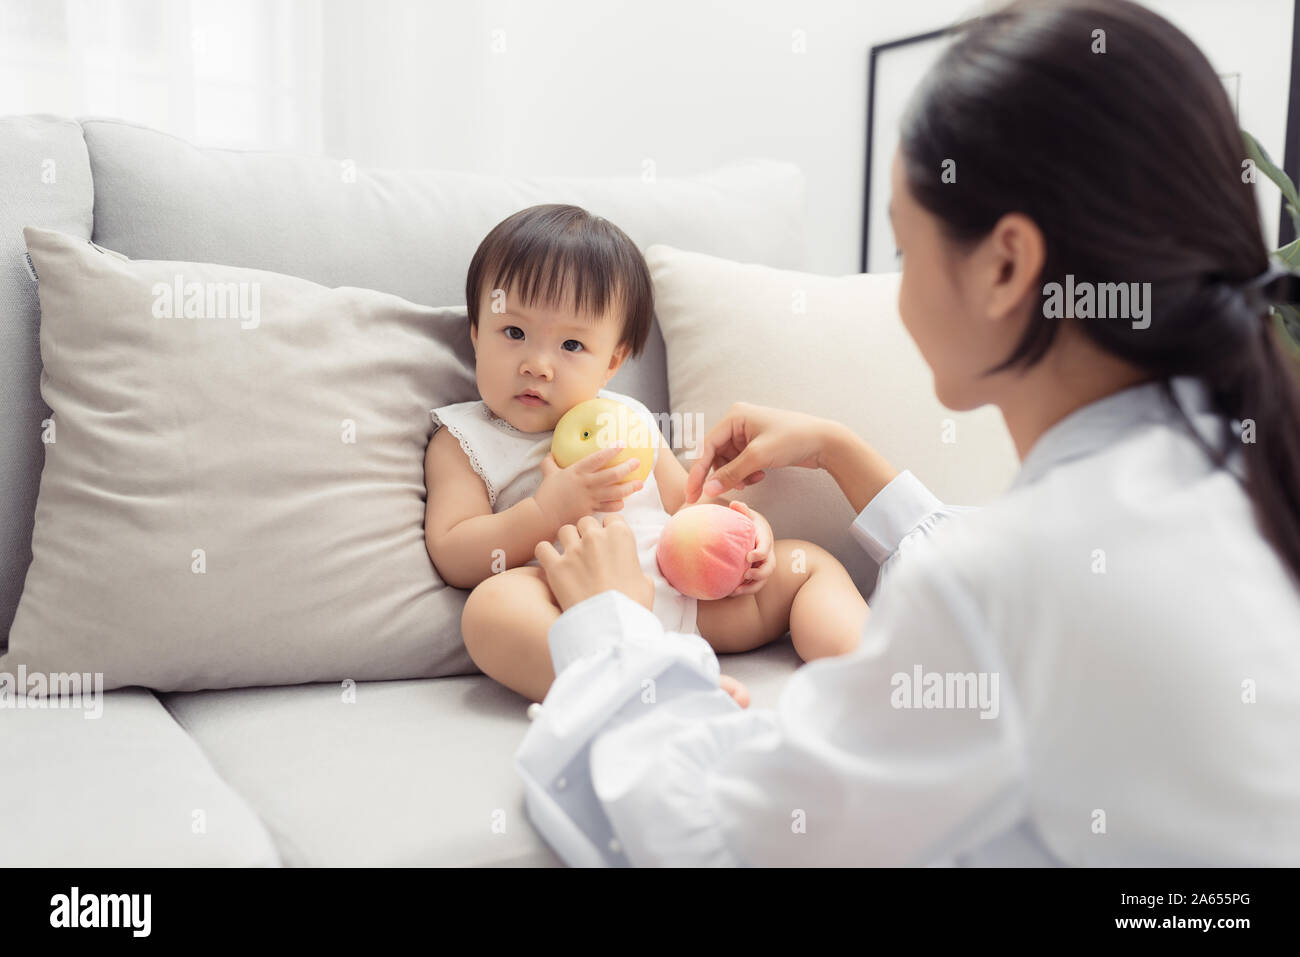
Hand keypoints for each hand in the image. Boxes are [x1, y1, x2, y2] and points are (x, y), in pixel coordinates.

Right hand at [535, 443, 644, 526]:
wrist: (544, 517)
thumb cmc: (546, 494)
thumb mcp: (548, 473)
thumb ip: (551, 462)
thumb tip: (551, 453)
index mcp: (577, 471)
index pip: (598, 458)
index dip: (611, 451)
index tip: (622, 444)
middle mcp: (587, 484)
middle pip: (612, 475)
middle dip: (627, 468)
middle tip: (637, 463)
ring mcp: (590, 498)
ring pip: (615, 492)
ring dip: (629, 488)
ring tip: (640, 484)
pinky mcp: (591, 511)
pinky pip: (608, 507)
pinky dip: (617, 505)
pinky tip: (623, 502)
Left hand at [535, 514, 655, 612]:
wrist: (611, 628)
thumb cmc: (632, 606)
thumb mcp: (645, 583)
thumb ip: (636, 568)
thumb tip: (633, 571)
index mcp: (621, 536)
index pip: (611, 519)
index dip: (608, 531)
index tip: (607, 544)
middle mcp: (596, 537)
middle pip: (585, 522)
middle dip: (586, 534)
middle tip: (587, 553)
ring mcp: (574, 550)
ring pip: (564, 531)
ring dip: (566, 542)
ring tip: (570, 558)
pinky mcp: (555, 567)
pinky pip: (542, 547)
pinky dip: (546, 554)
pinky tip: (551, 564)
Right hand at [684, 402, 835, 503]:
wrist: (824, 442)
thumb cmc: (793, 440)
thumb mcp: (758, 457)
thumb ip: (730, 474)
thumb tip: (708, 490)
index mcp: (734, 416)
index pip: (706, 446)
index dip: (698, 472)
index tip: (693, 494)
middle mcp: (737, 422)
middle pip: (716, 456)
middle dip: (724, 474)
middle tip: (735, 489)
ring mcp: (747, 434)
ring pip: (728, 463)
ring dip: (737, 476)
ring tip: (753, 480)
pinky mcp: (756, 445)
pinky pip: (740, 464)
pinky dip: (746, 474)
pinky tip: (760, 476)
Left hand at [725, 501, 773, 596]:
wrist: (749, 531)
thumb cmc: (746, 521)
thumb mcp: (746, 514)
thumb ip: (742, 510)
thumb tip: (735, 504)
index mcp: (764, 538)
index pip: (766, 547)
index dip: (760, 553)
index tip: (748, 556)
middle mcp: (767, 553)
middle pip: (769, 567)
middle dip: (759, 573)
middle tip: (745, 575)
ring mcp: (762, 565)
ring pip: (763, 580)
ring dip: (751, 586)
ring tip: (735, 590)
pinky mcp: (756, 573)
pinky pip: (754, 585)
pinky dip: (745, 590)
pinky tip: (730, 593)